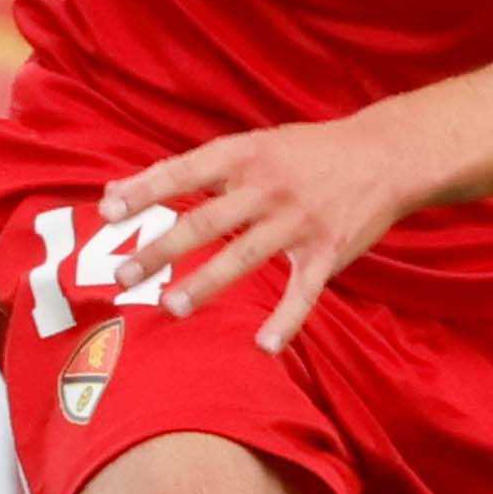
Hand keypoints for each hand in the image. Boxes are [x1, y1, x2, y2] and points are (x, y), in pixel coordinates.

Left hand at [95, 111, 439, 354]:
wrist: (386, 154)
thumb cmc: (305, 153)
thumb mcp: (251, 147)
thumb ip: (190, 171)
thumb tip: (119, 192)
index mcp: (245, 155)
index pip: (184, 172)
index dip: (145, 191)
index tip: (107, 211)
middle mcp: (268, 187)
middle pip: (206, 221)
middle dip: (162, 248)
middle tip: (122, 275)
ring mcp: (299, 221)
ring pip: (244, 256)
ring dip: (206, 284)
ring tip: (169, 307)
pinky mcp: (329, 251)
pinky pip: (303, 292)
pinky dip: (286, 321)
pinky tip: (263, 347)